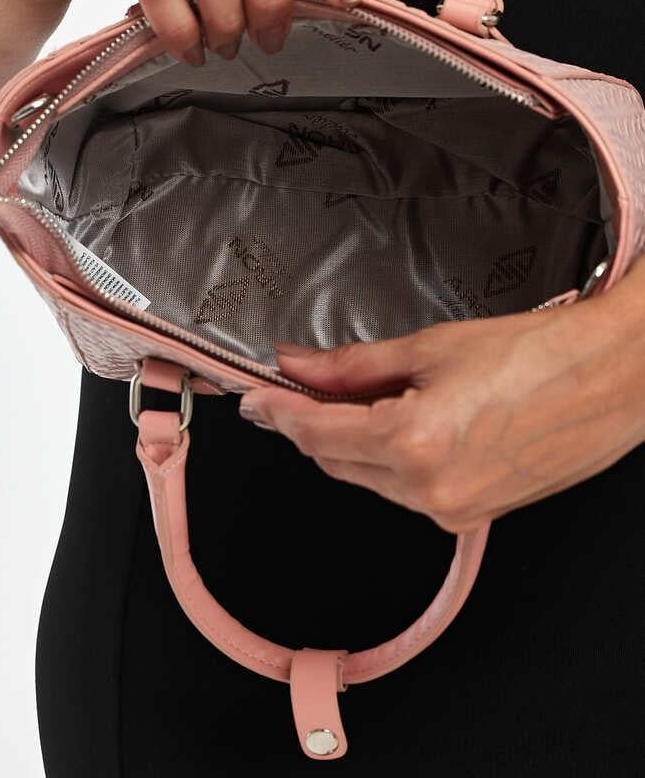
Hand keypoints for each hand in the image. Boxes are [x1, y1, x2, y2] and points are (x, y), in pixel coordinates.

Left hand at [238, 257, 644, 533]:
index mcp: (414, 443)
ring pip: (369, 478)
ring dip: (351, 441)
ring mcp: (452, 510)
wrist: (614, 377)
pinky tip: (404, 422)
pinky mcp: (474, 514)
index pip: (316, 433)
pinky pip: (407, 490)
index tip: (254, 396)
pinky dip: (390, 459)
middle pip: (336, 461)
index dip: (277, 412)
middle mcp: (428, 490)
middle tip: (302, 384)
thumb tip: (298, 366)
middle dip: (312, 423)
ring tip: (366, 394)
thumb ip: (352, 365)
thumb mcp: (431, 348)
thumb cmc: (538, 353)